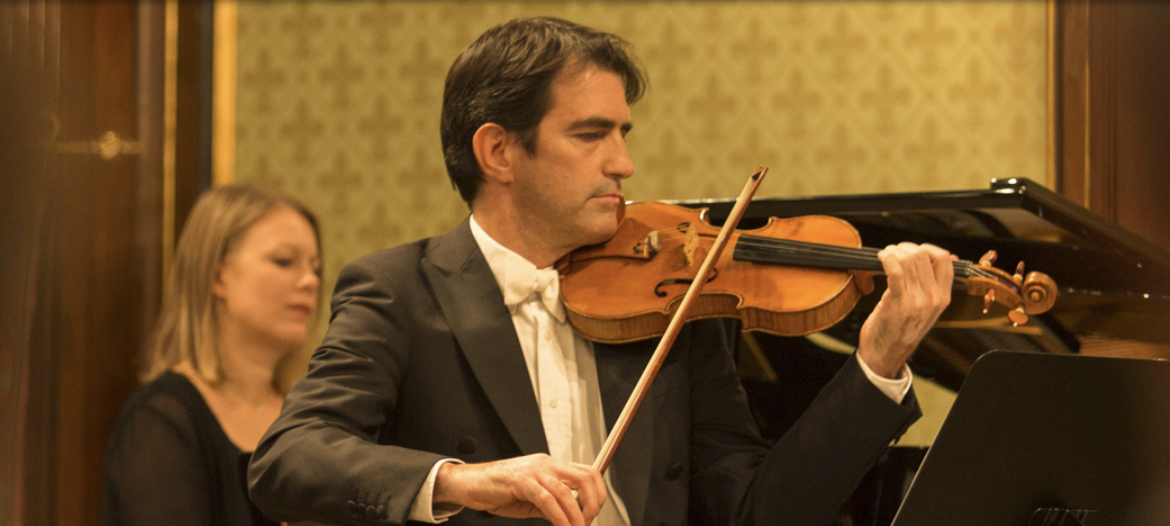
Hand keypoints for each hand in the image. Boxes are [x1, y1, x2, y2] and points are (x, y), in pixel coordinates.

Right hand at [433, 454, 605, 525]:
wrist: (470, 484)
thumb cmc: (498, 489)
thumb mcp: (532, 499)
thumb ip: (552, 505)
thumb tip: (571, 517)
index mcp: (551, 466)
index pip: (588, 473)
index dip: (597, 494)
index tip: (592, 514)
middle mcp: (546, 464)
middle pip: (585, 477)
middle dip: (593, 503)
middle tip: (587, 522)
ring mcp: (534, 471)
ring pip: (566, 491)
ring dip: (575, 515)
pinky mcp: (520, 481)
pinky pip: (546, 499)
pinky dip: (558, 516)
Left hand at [858, 242, 955, 377]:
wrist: (886, 354)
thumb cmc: (902, 329)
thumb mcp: (928, 308)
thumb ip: (935, 286)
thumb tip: (949, 258)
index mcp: (943, 298)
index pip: (944, 259)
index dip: (927, 248)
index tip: (913, 250)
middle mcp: (932, 298)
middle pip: (922, 256)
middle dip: (904, 248)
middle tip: (893, 251)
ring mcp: (915, 301)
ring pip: (908, 260)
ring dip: (893, 251)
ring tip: (885, 254)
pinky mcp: (896, 302)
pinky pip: (894, 271)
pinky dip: (887, 258)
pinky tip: (881, 257)